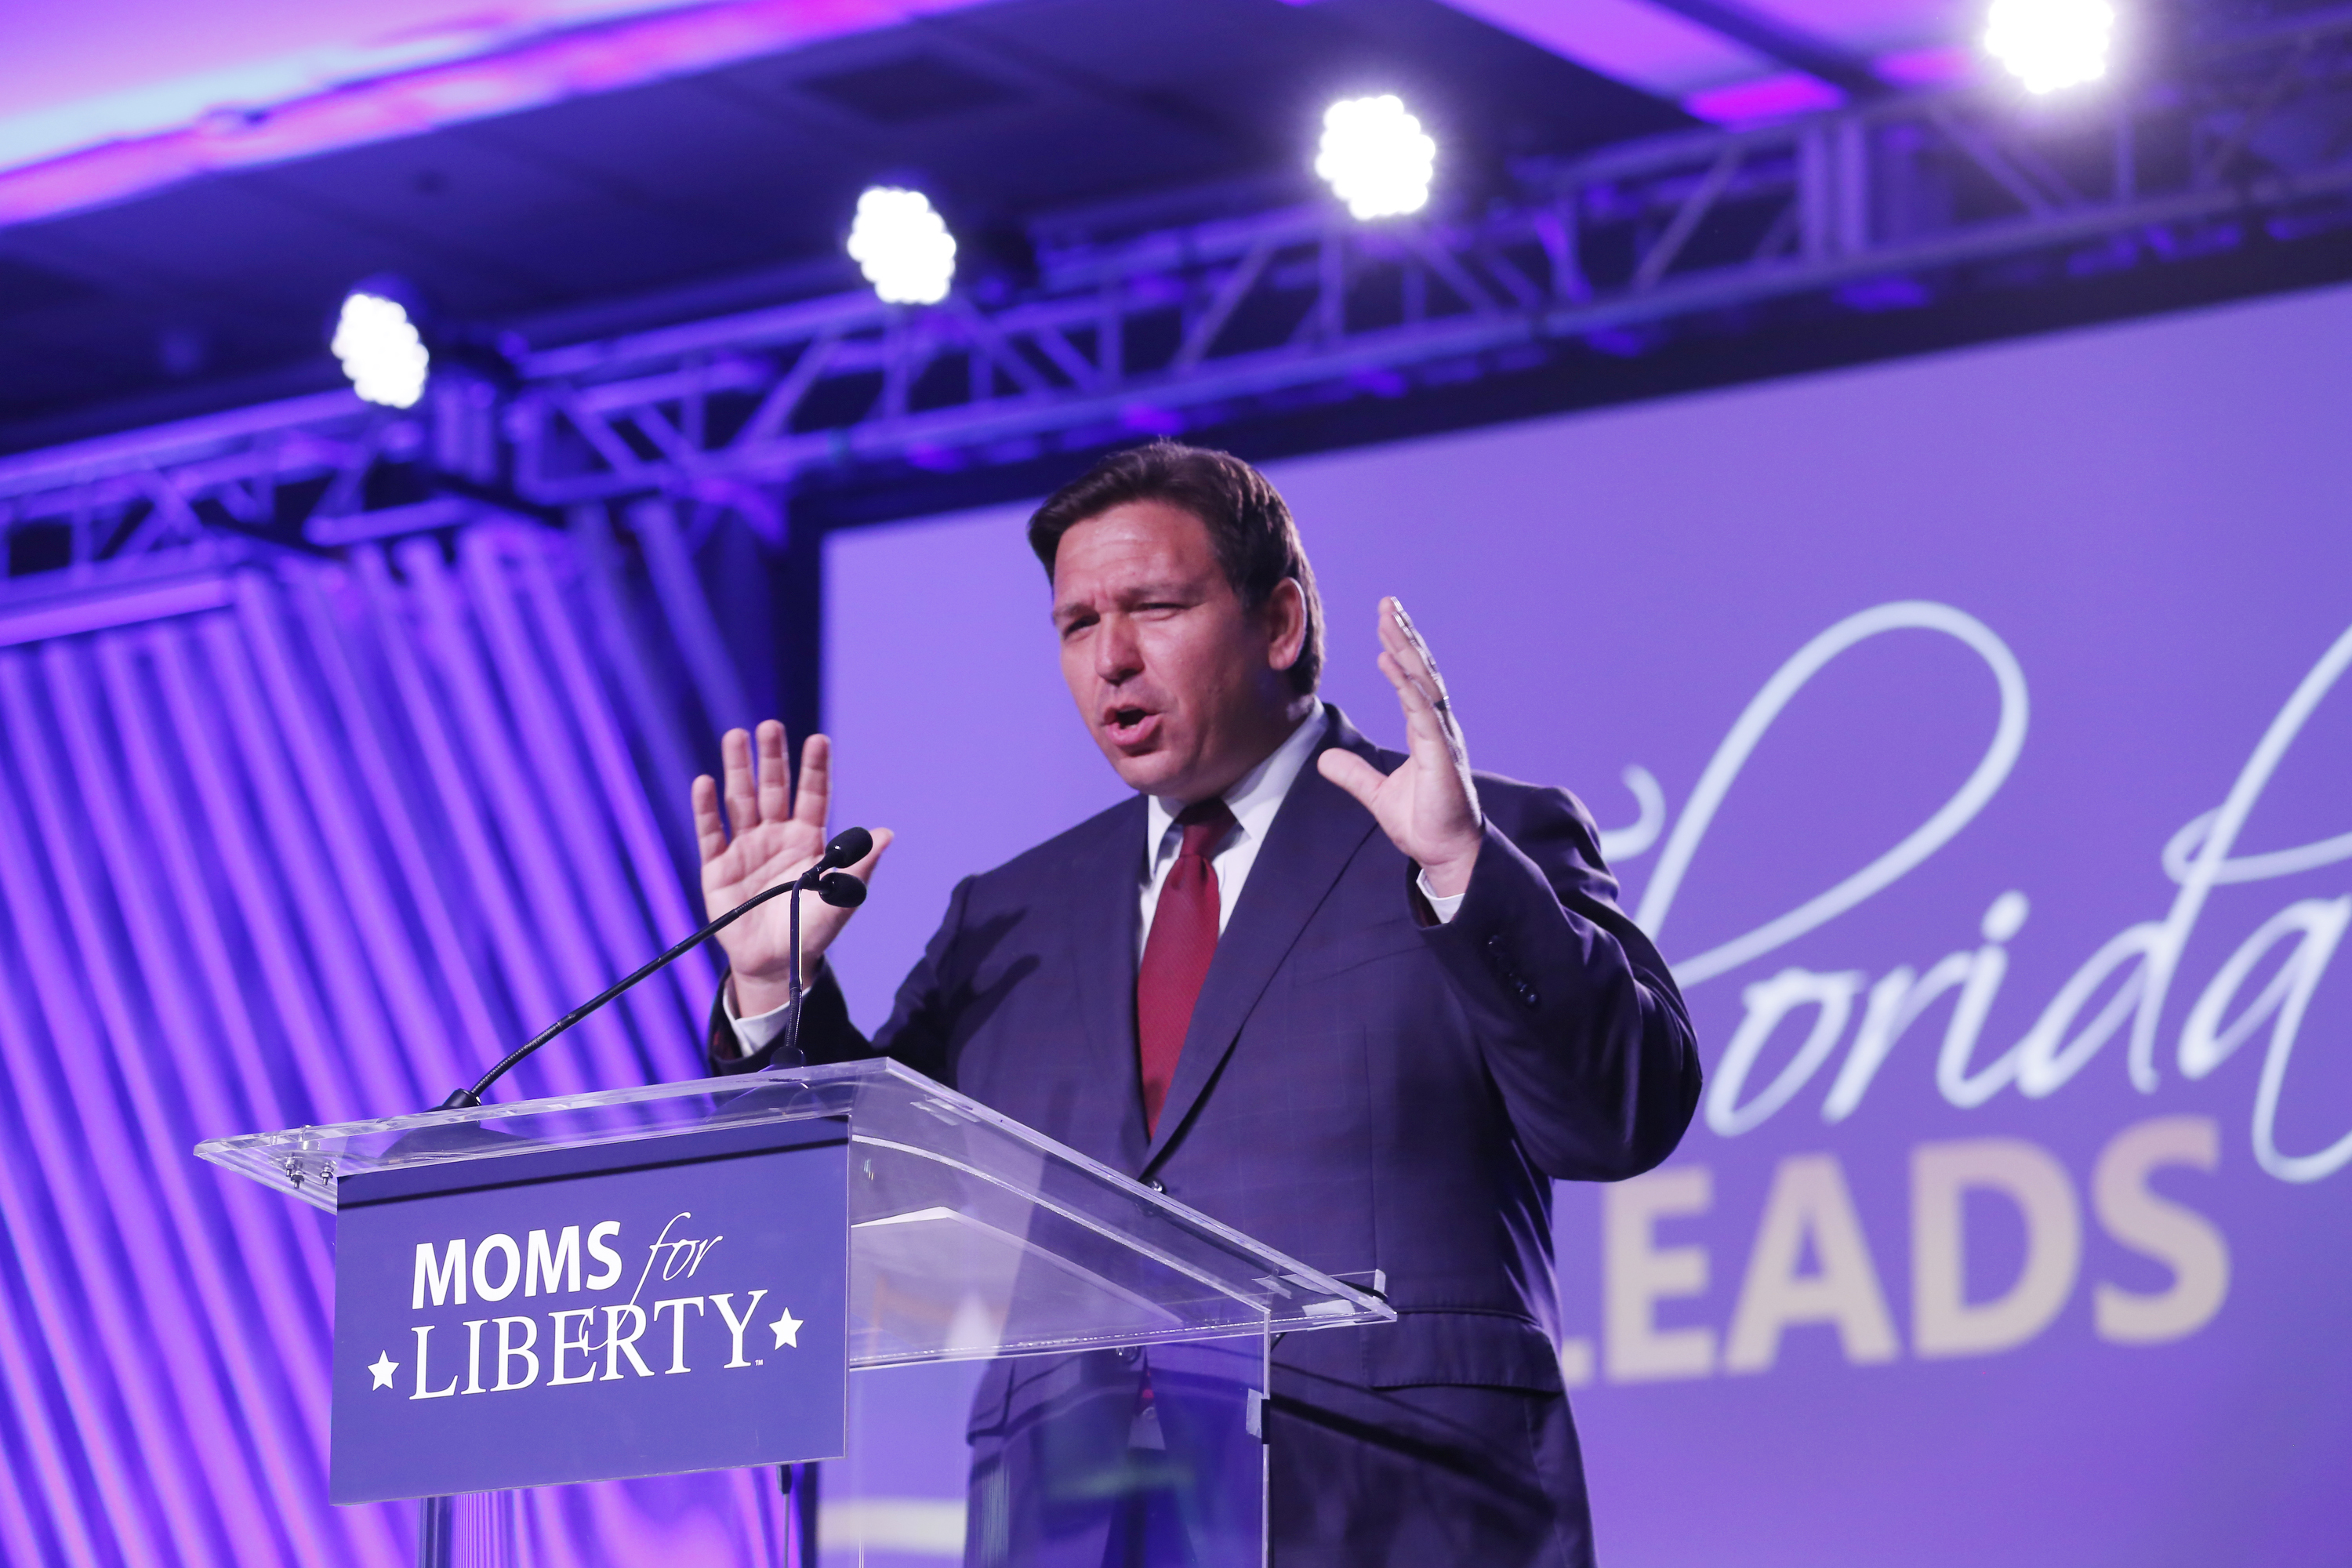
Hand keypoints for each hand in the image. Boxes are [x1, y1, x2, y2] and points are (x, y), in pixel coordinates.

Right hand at [692, 722, 891, 1017]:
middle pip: (774, 789)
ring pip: (740, 800)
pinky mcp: (716, 866)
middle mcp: (776, 835)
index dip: (815, 769)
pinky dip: (707, 808)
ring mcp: (745, 847)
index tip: (819, 740)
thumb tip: (886, 834)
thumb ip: (859, 867)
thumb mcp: (840, 901)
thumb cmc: (812, 931)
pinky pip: (711, 832)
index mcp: (808, 840)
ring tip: (736, 736)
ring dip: (738, 769)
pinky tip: (706, 782)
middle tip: (770, 726)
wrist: (776, 965)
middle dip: (772, 759)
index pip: (812, 796)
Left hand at [1317, 598, 1483, 898]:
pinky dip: (1408, 686)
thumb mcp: (1377, 795)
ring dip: (1406, 649)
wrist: (1447, 854)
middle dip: (1404, 635)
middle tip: (1387, 603)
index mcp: (1425, 730)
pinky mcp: (1442, 755)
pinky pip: (1424, 713)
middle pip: (1420, 670)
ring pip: (1423, 683)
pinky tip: (1393, 663)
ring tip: (1389, 620)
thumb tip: (1324, 760)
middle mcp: (1437, 727)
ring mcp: (1442, 738)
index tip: (1384, 621)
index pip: (1411, 679)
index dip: (1399, 649)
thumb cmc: (1424, 824)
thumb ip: (1353, 775)